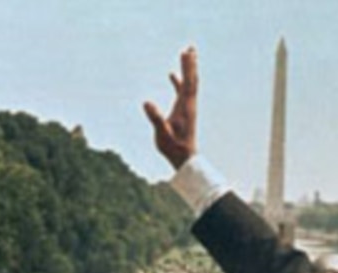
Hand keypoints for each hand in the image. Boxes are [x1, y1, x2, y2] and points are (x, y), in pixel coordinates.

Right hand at [144, 47, 197, 168]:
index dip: (187, 68)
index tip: (186, 53)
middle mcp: (189, 105)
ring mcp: (187, 108)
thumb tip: (146, 103)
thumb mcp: (162, 134)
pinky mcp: (183, 112)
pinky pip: (182, 92)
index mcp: (185, 107)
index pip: (187, 83)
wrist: (185, 159)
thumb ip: (155, 119)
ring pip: (189, 84)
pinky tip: (172, 75)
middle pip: (192, 80)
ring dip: (187, 69)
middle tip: (190, 48)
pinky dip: (179, 82)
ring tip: (186, 54)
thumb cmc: (174, 148)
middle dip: (191, 64)